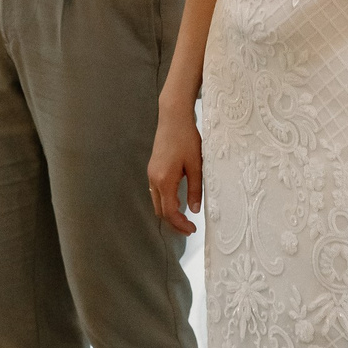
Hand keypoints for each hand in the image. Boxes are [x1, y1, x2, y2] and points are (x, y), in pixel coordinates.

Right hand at [148, 98, 203, 235]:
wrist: (173, 118)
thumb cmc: (186, 138)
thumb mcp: (196, 165)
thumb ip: (195, 190)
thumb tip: (194, 210)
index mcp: (164, 180)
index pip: (169, 212)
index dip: (180, 224)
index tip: (192, 230)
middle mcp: (154, 179)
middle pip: (160, 211)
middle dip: (173, 223)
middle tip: (189, 228)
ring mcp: (151, 174)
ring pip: (157, 202)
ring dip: (169, 213)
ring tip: (185, 218)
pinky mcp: (153, 169)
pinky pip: (156, 192)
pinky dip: (166, 202)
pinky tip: (178, 201)